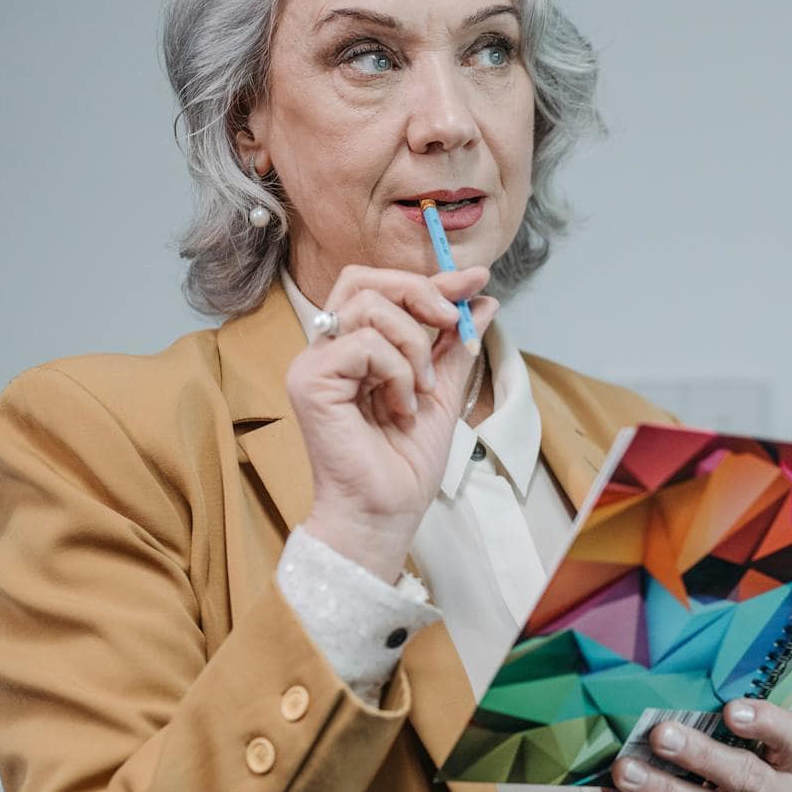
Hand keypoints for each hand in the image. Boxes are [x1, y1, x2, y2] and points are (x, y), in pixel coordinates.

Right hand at [288, 263, 497, 578]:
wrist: (387, 512)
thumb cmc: (405, 465)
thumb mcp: (443, 392)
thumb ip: (455, 346)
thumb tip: (483, 301)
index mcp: (353, 349)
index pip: (382, 289)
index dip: (432, 279)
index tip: (478, 279)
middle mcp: (327, 349)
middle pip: (364, 279)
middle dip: (420, 292)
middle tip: (450, 323)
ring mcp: (313, 363)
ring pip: (369, 306)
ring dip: (414, 346)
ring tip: (421, 391)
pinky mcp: (309, 380)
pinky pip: (364, 343)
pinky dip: (397, 371)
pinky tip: (399, 408)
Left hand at [602, 702, 791, 791]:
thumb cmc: (746, 785)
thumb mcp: (758, 758)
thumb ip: (732, 734)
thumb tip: (673, 698)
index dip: (765, 723)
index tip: (730, 709)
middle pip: (746, 779)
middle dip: (701, 755)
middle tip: (661, 734)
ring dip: (662, 789)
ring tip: (625, 769)